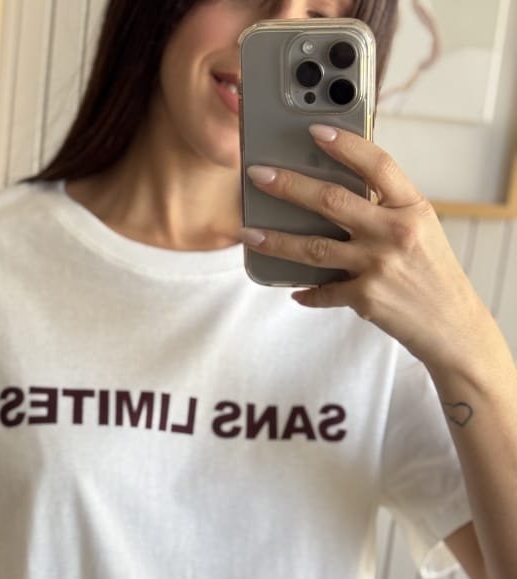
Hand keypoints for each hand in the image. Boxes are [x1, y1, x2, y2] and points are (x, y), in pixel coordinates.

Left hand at [240, 125, 490, 372]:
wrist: (451, 323)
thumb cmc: (432, 272)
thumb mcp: (421, 229)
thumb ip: (387, 208)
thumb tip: (338, 190)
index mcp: (412, 208)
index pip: (377, 164)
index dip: (345, 145)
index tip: (315, 130)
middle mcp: (395, 232)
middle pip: (332, 201)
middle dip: (289, 186)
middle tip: (258, 174)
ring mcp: (379, 265)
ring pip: (314, 248)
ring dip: (277, 241)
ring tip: (249, 233)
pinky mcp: (366, 298)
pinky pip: (323, 291)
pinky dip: (307, 291)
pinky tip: (292, 289)